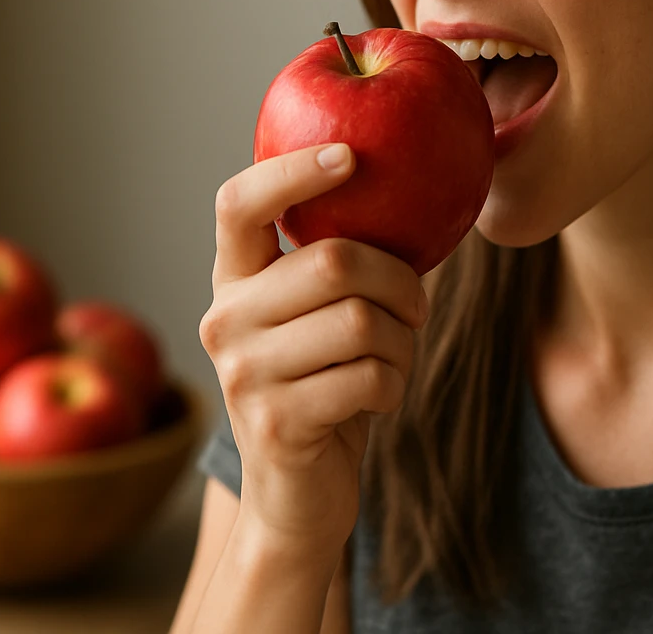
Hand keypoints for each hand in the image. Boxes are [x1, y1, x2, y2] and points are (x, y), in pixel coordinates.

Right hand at [201, 143, 429, 562]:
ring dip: (403, 343)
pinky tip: (380, 397)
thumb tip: (427, 184)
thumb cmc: (328, 384)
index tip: (349, 156)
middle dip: (399, 281)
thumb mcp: (326, 315)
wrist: (298, 497)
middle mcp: (224, 320)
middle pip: (334, 261)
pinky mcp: (276, 422)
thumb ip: (349, 257)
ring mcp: (243, 374)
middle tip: (416, 306)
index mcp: (233, 279)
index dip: (293, 171)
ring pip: (362, 322)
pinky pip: (370, 377)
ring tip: (394, 359)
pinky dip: (395, 384)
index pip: (238, 203)